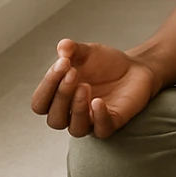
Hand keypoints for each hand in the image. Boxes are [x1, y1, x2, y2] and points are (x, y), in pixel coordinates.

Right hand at [30, 38, 159, 138]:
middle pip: (55, 119)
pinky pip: (102, 130)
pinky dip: (99, 117)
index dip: (47, 85)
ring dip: (77, 108)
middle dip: (61, 95)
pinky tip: (98, 101)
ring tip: (85, 87)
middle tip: (73, 73)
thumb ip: (73, 50)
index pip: (40, 103)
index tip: (62, 63)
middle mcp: (72, 114)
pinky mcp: (112, 122)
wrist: (134, 67)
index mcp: (59, 98)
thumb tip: (62, 46)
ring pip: (76, 128)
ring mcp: (92, 121)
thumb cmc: (105, 63)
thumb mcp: (87, 52)